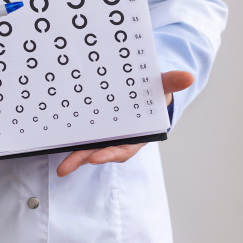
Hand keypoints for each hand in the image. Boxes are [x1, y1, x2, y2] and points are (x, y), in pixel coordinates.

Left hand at [56, 70, 194, 176]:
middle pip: (100, 152)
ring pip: (88, 148)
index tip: (97, 158)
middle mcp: (119, 138)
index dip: (110, 154)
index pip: (123, 148)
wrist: (144, 89)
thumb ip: (171, 82)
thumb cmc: (154, 92)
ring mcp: (105, 135)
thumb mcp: (163, 86)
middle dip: (84, 159)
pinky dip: (69, 140)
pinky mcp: (93, 128)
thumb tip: (188, 76)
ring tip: (60, 167)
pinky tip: (53, 141)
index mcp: (136, 134)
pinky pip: (80, 135)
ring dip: (74, 157)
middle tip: (66, 167)